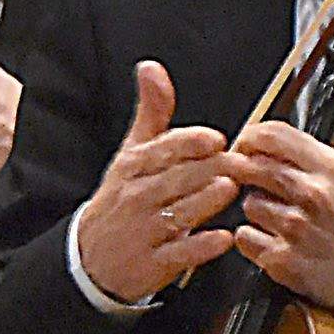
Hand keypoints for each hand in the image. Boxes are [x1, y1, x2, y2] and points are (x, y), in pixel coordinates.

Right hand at [71, 60, 242, 306]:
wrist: (91, 258)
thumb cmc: (121, 200)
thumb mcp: (131, 153)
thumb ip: (151, 113)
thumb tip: (152, 69)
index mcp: (133, 168)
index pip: (161, 150)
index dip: (189, 144)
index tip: (214, 139)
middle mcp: (137, 198)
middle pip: (175, 179)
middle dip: (210, 169)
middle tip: (242, 163)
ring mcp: (144, 232)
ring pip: (177, 213)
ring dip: (205, 201)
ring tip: (229, 189)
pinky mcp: (153, 263)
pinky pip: (179, 253)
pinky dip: (201, 246)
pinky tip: (221, 237)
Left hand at [222, 117, 333, 331]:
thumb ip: (312, 162)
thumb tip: (268, 145)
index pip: (273, 134)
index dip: (249, 138)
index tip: (243, 146)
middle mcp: (314, 194)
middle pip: (251, 166)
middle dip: (244, 173)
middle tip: (251, 184)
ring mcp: (296, 227)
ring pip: (248, 204)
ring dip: (258, 212)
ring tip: (284, 222)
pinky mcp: (282, 259)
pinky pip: (246, 238)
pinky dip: (255, 241)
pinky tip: (278, 244)